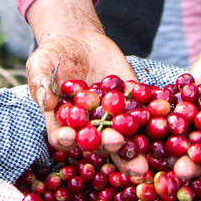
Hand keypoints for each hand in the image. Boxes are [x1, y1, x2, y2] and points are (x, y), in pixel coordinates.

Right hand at [24, 0, 146, 178]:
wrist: (78, 40)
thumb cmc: (52, 55)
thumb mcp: (40, 65)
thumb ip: (40, 83)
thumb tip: (47, 102)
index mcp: (64, 123)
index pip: (63, 137)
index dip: (66, 139)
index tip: (70, 138)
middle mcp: (90, 126)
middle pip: (99, 142)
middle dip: (108, 145)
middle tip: (114, 143)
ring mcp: (113, 116)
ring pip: (124, 136)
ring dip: (134, 148)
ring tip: (142, 160)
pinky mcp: (131, 101)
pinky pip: (141, 109)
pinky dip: (151, 114)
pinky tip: (160, 117)